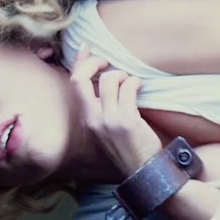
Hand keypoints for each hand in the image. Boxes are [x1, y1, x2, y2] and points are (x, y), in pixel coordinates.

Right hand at [70, 44, 161, 175]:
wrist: (144, 171)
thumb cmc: (129, 148)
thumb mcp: (107, 128)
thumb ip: (102, 107)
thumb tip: (105, 78)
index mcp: (86, 119)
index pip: (74, 84)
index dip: (79, 62)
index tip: (86, 48)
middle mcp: (92, 119)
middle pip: (81, 78)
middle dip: (94, 62)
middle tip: (108, 62)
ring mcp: (108, 119)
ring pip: (108, 79)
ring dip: (121, 74)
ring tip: (130, 82)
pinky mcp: (125, 120)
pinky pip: (128, 87)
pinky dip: (135, 82)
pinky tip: (140, 87)